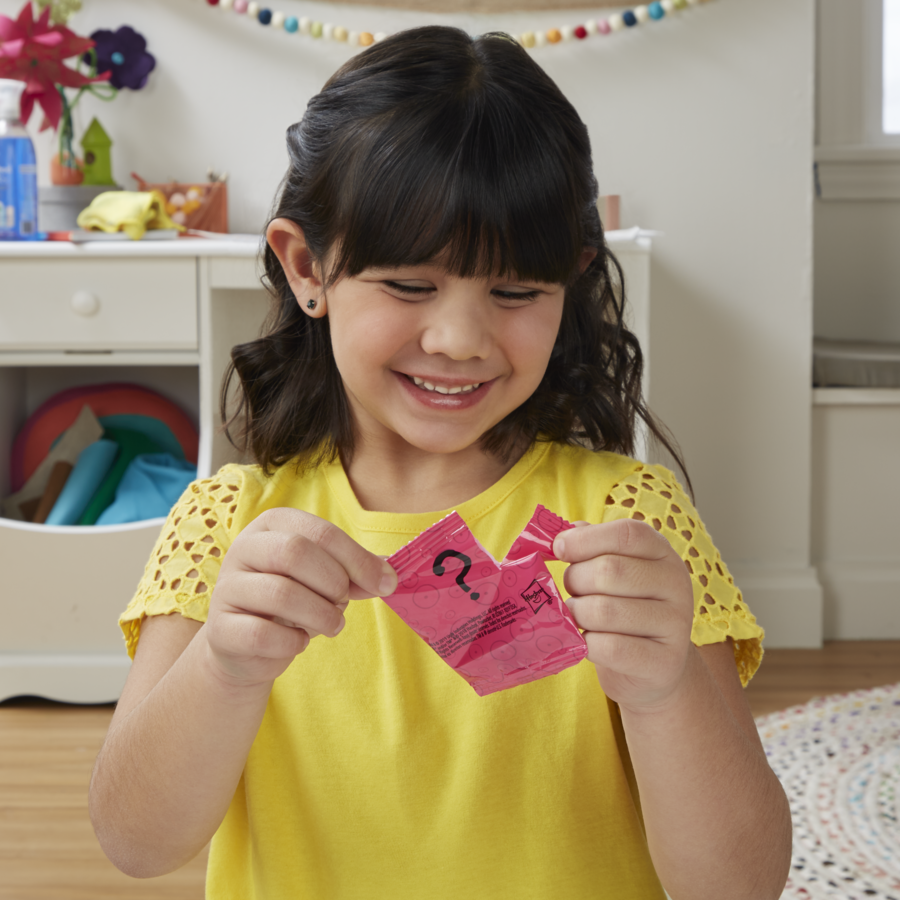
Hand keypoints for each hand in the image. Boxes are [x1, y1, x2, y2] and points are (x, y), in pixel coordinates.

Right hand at [203, 508, 396, 689]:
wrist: (248, 646)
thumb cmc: (294, 600)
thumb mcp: (325, 576)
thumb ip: (356, 571)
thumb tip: (389, 576)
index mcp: (273, 524)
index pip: (321, 532)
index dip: (357, 559)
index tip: (385, 583)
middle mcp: (244, 548)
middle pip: (295, 553)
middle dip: (334, 583)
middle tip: (344, 602)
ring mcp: (227, 588)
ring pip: (282, 594)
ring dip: (321, 616)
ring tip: (331, 624)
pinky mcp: (220, 629)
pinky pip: (264, 635)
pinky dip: (293, 642)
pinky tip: (297, 641)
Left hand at [553, 519, 694, 713]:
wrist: (651, 668)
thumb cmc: (622, 608)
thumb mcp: (613, 570)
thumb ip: (590, 547)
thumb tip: (561, 535)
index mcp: (662, 552)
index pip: (627, 533)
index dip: (586, 539)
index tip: (559, 549)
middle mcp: (676, 583)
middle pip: (610, 570)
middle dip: (575, 580)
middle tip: (572, 591)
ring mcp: (675, 624)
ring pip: (604, 610)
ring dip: (577, 614)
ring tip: (578, 616)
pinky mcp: (664, 662)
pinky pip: (611, 648)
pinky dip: (588, 644)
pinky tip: (588, 642)